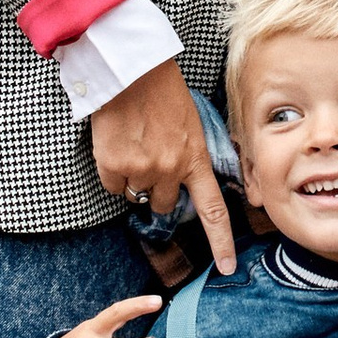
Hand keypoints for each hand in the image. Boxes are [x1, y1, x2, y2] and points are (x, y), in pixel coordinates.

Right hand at [87, 53, 237, 275]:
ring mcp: (142, 169)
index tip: (226, 268)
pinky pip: (112, 184)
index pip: (213, 210)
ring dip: (132, 176)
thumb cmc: (162, 90)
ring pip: (134, 194)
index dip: (220, 242)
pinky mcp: (114, 165)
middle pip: (163, 205)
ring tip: (133, 142)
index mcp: (195, 159)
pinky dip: (111, 169)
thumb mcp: (190, 123)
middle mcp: (171, 170)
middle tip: (150, 159)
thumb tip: (178, 182)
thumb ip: (188, 155)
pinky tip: (115, 143)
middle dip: (157, 191)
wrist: (130, 68)